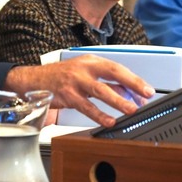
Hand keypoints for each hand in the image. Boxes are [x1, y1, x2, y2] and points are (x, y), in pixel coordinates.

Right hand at [3, 54, 154, 126]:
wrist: (34, 80)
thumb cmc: (60, 77)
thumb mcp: (84, 74)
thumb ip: (105, 82)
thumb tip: (128, 93)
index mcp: (90, 61)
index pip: (117, 67)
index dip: (133, 79)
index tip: (147, 90)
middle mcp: (83, 68)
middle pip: (112, 73)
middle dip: (131, 85)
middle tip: (145, 96)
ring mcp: (74, 81)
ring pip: (100, 90)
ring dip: (118, 101)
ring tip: (130, 110)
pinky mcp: (67, 95)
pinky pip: (86, 106)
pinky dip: (99, 115)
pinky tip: (109, 121)